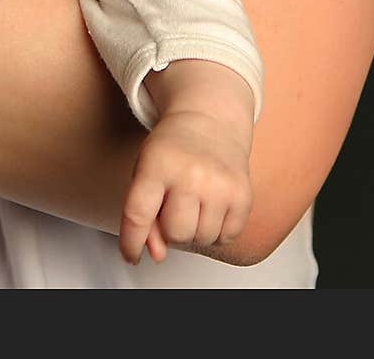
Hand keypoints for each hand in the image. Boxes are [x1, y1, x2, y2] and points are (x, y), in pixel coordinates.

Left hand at [119, 109, 252, 263]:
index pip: (138, 214)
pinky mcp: (243, 195)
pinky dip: (216, 232)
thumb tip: (157, 254)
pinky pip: (226, 238)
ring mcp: (220, 185)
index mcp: (158, 164)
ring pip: (201, 240)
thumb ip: (143, 214)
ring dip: (193, 231)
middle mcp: (191, 174)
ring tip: (192, 203)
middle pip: (175, 234)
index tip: (131, 255)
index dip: (131, 242)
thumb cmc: (172, 148)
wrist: (209, 119)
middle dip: (169, 229)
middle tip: (171, 207)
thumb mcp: (145, 171)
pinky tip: (210, 206)